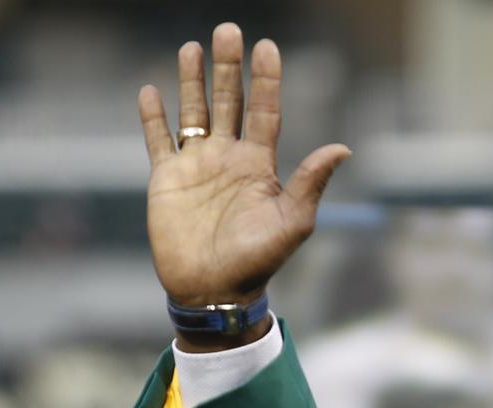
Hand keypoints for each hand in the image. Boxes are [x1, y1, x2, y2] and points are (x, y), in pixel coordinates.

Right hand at [137, 23, 348, 330]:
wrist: (213, 291)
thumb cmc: (257, 262)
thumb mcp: (292, 223)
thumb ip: (311, 183)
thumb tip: (342, 149)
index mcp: (259, 164)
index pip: (264, 111)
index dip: (265, 80)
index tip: (267, 47)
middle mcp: (228, 157)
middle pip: (229, 100)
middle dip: (228, 66)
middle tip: (228, 30)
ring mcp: (197, 165)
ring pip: (194, 111)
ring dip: (192, 80)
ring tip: (192, 47)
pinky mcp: (167, 179)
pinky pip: (158, 140)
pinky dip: (153, 117)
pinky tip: (151, 90)